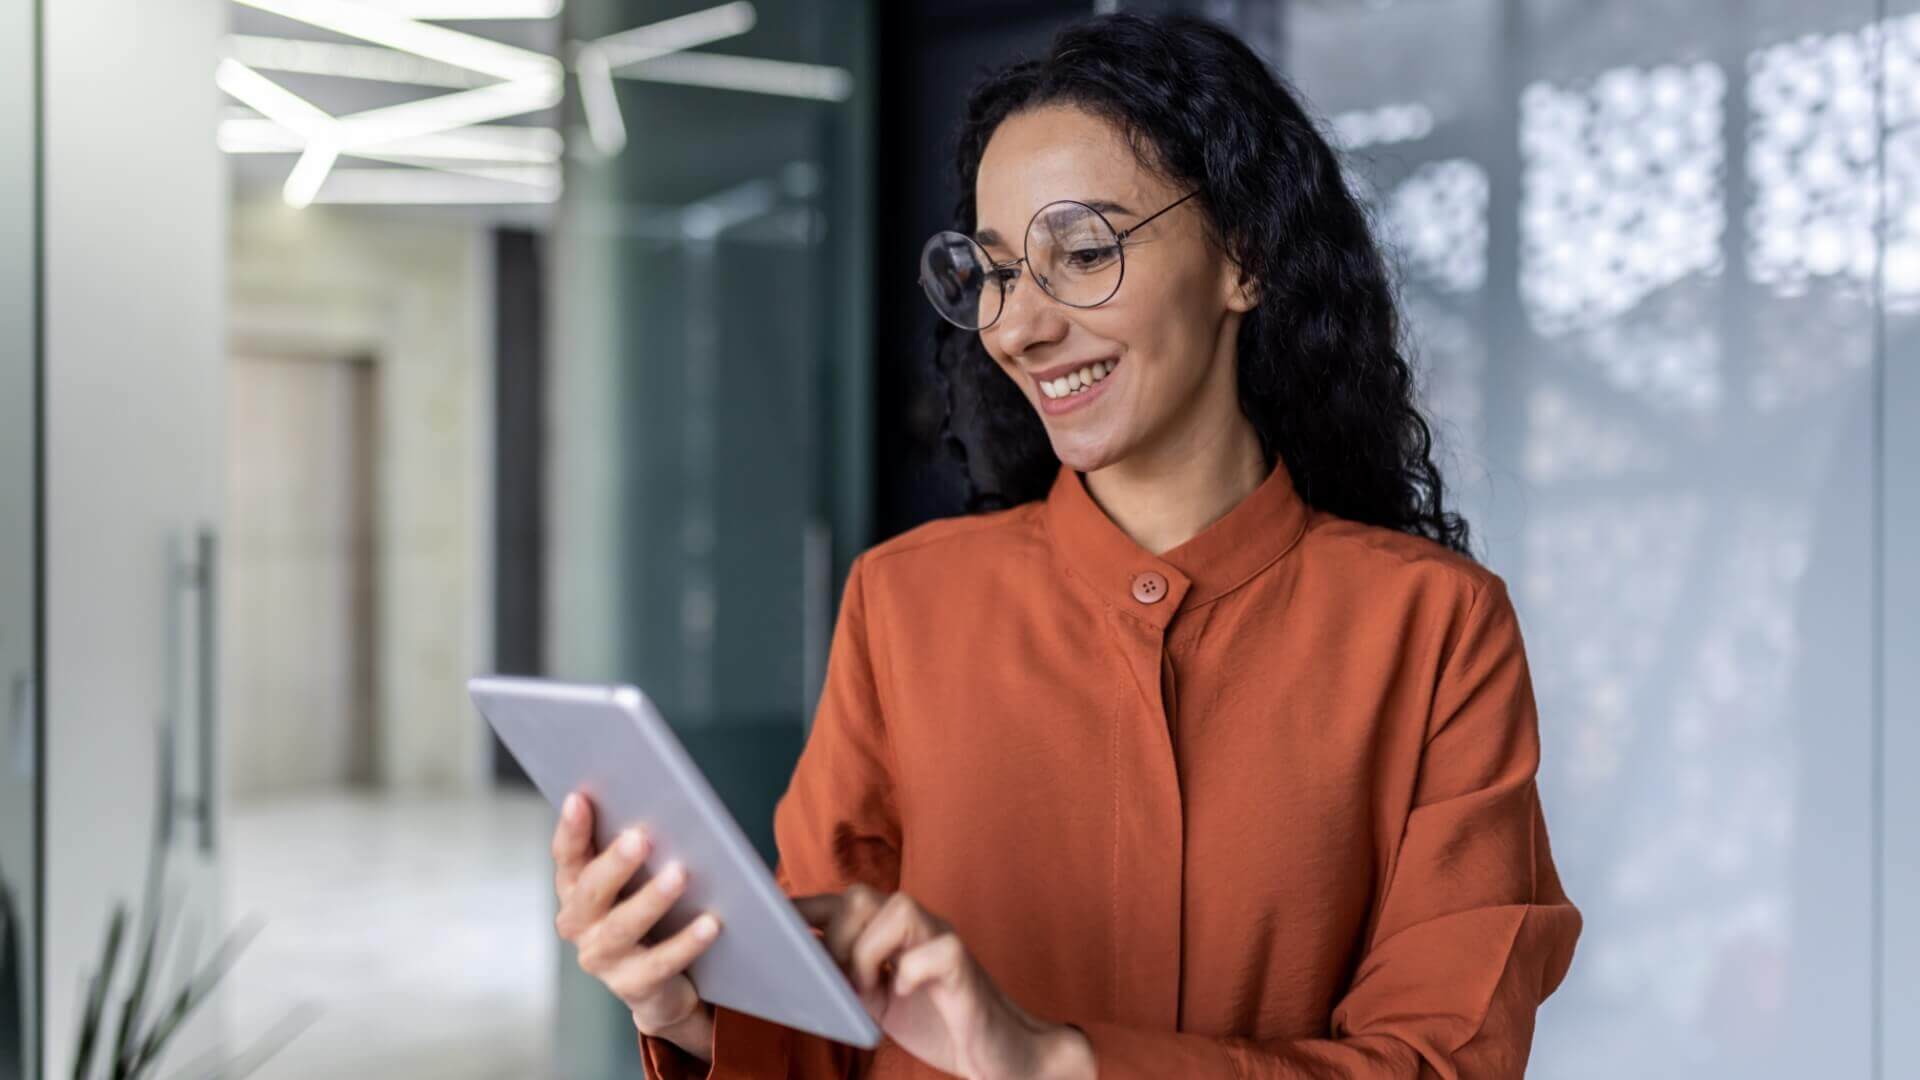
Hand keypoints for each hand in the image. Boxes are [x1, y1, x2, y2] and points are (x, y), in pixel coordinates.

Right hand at [551, 791, 722, 1038]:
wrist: (662, 985)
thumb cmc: (650, 916)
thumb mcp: (636, 881)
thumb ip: (636, 850)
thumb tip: (664, 804)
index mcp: (576, 889)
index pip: (567, 856)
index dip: (571, 829)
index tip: (579, 798)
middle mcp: (580, 924)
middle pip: (592, 890)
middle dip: (615, 863)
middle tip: (641, 837)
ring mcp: (603, 958)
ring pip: (623, 926)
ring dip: (651, 899)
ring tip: (680, 874)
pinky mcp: (632, 985)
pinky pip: (661, 962)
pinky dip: (686, 942)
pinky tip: (711, 923)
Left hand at [794, 885, 1093, 1079]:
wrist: (996, 1051)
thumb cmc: (934, 1020)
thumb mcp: (875, 997)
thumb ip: (843, 973)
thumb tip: (793, 961)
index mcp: (890, 930)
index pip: (838, 902)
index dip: (801, 907)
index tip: (765, 922)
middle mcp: (916, 925)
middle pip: (860, 897)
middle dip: (838, 941)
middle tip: (845, 985)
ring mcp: (942, 940)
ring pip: (897, 909)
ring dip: (869, 953)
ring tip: (870, 991)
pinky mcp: (964, 967)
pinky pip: (935, 951)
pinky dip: (911, 972)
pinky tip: (904, 994)